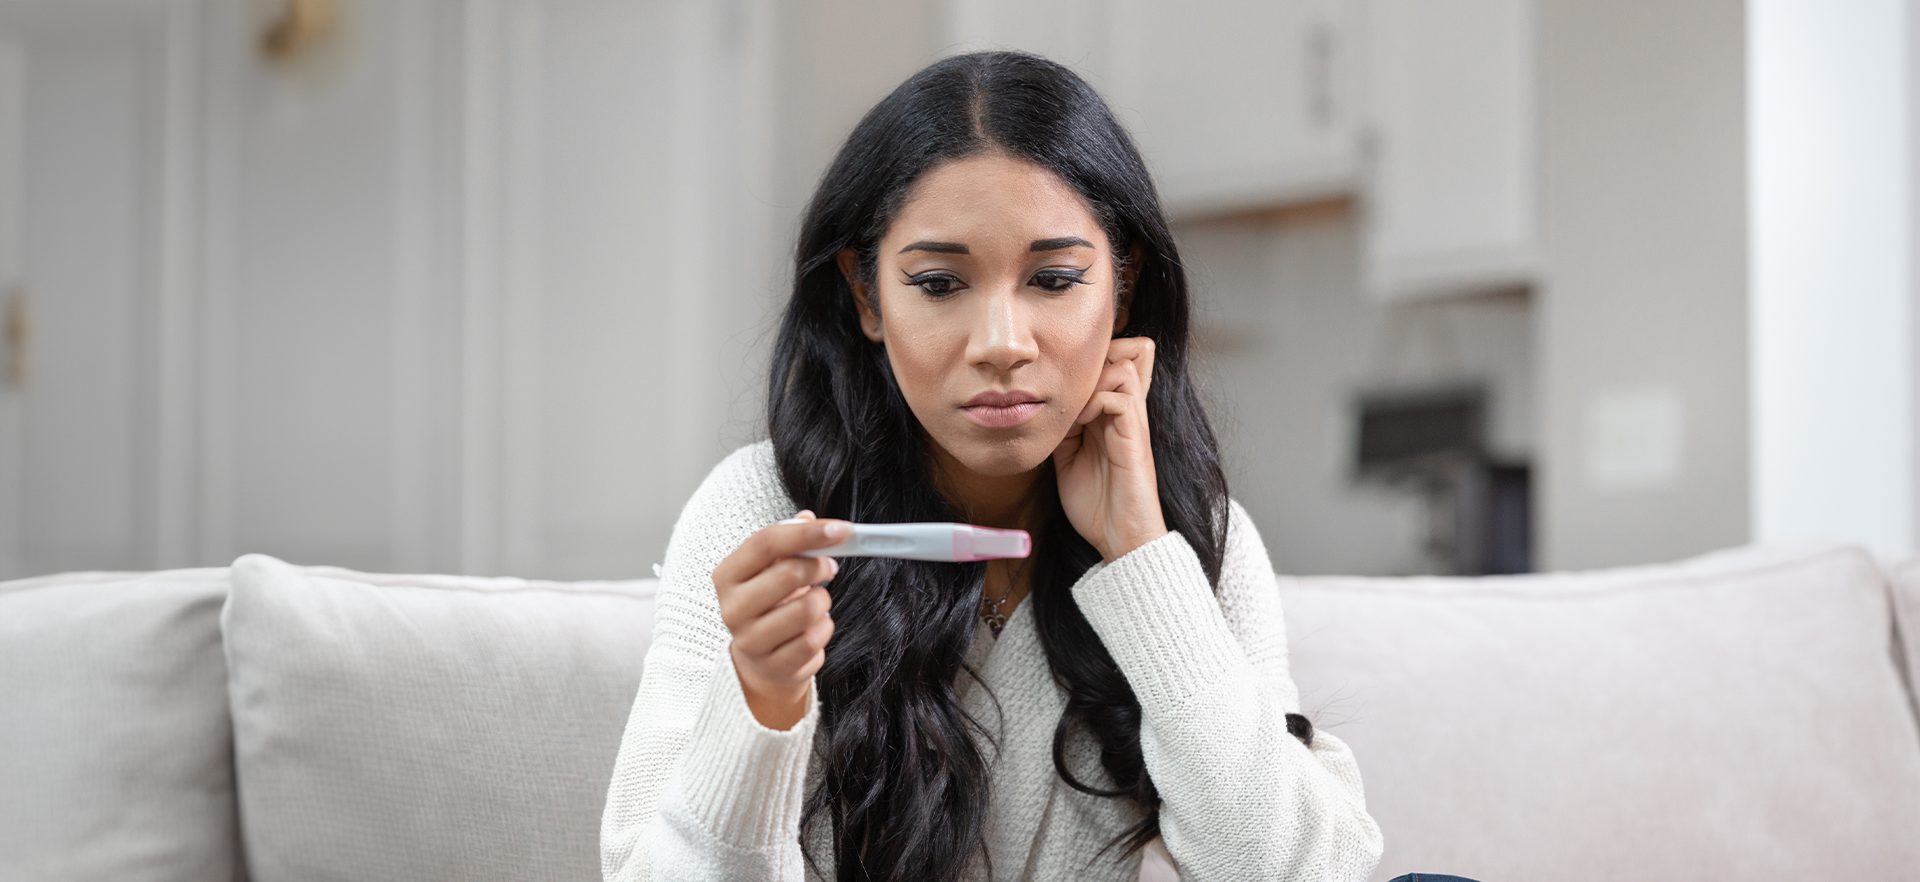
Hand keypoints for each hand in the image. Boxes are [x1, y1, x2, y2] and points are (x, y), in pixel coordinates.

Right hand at [712, 509, 845, 729]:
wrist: (760, 658)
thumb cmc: (769, 603)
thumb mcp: (771, 568)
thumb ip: (789, 541)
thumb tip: (807, 517)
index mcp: (727, 576)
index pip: (765, 542)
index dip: (807, 533)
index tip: (841, 529)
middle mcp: (732, 608)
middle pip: (789, 572)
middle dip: (820, 565)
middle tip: (829, 566)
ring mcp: (751, 640)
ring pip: (808, 608)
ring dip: (823, 600)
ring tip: (816, 601)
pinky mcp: (774, 665)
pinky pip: (815, 639)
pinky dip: (824, 628)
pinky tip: (814, 627)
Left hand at [1052, 336, 1168, 561]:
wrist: (1119, 538)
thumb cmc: (1097, 504)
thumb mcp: (1067, 459)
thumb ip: (1063, 431)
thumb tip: (1043, 408)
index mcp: (1113, 417)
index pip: (1115, 364)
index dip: (1093, 359)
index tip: (1061, 378)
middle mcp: (1127, 414)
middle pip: (1127, 352)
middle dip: (1093, 358)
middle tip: (1067, 384)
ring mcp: (1133, 424)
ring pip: (1124, 367)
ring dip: (1092, 380)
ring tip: (1072, 408)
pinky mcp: (1136, 439)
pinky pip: (1121, 398)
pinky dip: (1095, 402)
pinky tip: (1079, 424)